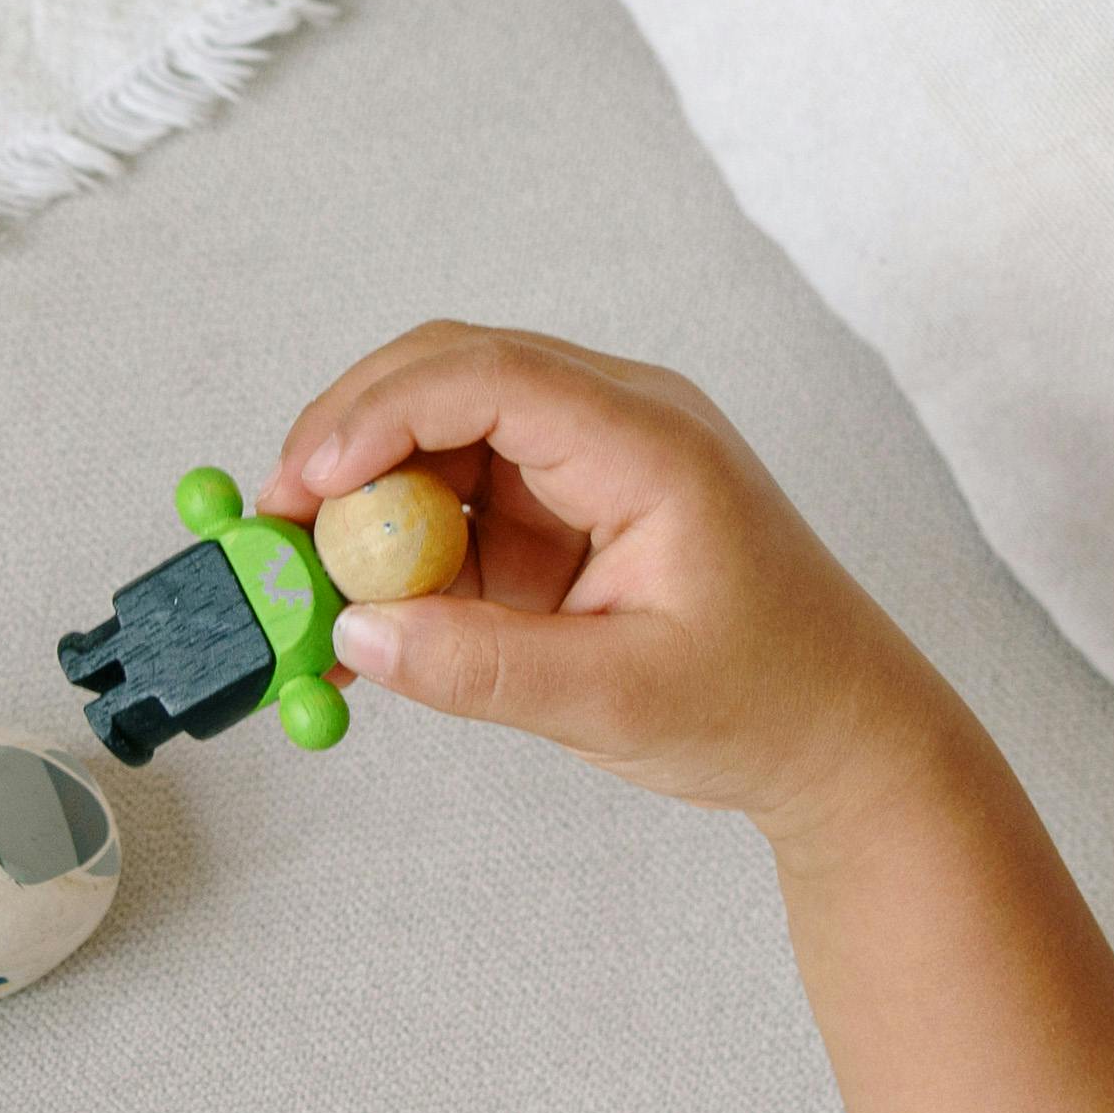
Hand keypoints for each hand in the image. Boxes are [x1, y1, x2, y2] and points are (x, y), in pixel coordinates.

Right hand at [258, 322, 961, 846]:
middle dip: (346, 446)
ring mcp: (585, 463)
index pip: (488, 377)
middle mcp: (615, 425)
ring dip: (364, 505)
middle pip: (446, 379)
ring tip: (311, 594)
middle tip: (274, 531)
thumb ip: (482, 666)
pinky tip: (364, 616)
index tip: (302, 486)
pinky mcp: (561, 511)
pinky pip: (453, 502)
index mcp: (650, 443)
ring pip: (436, 439)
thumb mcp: (619, 698)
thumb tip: (358, 632)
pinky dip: (396, 550)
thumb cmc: (766, 702)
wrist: (839, 735)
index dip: (377, 417)